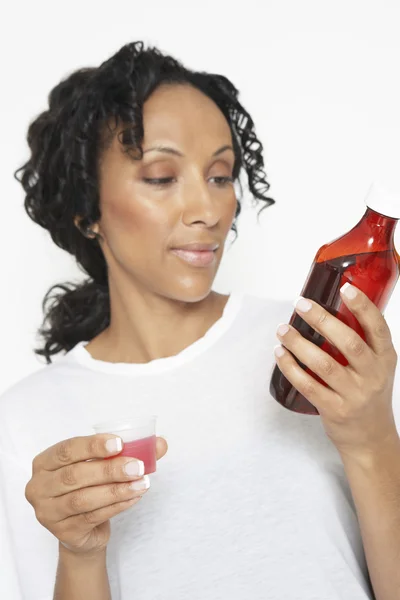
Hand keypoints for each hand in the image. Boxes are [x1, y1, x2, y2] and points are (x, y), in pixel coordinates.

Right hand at [25, 434, 167, 556]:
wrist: (83, 530)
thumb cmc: (90, 486)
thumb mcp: (103, 464)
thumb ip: (131, 452)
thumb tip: (161, 443)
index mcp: (45, 462)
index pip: (67, 449)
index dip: (93, 446)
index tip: (119, 444)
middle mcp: (39, 486)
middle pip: (75, 475)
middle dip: (110, 469)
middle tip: (138, 466)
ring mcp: (48, 512)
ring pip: (84, 499)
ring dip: (116, 490)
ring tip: (142, 484)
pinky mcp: (62, 532)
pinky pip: (92, 517)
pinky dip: (117, 505)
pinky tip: (134, 497)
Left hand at [274, 283, 398, 458]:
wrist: (370, 438)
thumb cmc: (368, 394)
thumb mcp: (376, 367)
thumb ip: (361, 342)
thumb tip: (330, 308)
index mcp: (385, 358)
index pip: (378, 328)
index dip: (363, 307)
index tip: (346, 288)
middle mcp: (372, 375)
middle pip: (348, 343)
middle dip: (322, 320)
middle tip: (301, 305)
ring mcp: (354, 394)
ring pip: (323, 364)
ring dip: (299, 343)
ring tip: (282, 329)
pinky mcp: (335, 410)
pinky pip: (308, 385)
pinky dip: (291, 367)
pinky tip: (280, 354)